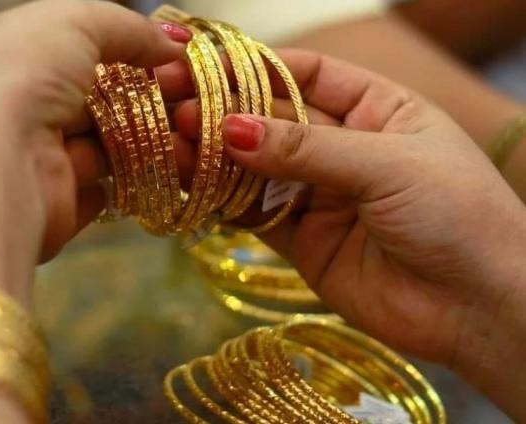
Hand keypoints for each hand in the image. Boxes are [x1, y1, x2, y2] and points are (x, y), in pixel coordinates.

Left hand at [0, 0, 186, 295]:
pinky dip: (129, 180)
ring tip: (193, 131)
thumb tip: (169, 41)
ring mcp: (27, 162)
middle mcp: (9, 110)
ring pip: (100, 147)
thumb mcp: (73, 21)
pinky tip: (163, 167)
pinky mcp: (48, 209)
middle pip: (89, 100)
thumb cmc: (17, 75)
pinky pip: (97, 192)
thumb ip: (124, 26)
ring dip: (146, 138)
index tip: (172, 56)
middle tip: (195, 95)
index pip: (67, 50)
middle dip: (144, 96)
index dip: (122, 50)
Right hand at [172, 50, 525, 417]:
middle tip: (176, 110)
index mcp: (379, 110)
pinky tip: (191, 187)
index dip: (257, 69)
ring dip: (215, 159)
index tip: (206, 67)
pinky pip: (255, 215)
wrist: (482, 309)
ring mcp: (322, 197)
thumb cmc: (456, 215)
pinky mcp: (305, 243)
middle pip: (274, 122)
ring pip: (257, 170)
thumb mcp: (385, 165)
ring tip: (172, 147)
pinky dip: (223, 203)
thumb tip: (231, 128)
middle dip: (226, 115)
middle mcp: (345, 149)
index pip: (308, 76)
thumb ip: (305, 149)